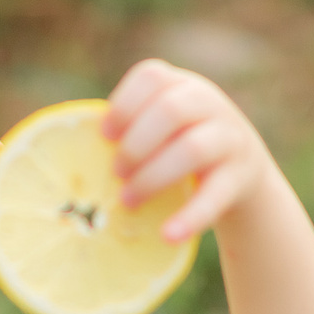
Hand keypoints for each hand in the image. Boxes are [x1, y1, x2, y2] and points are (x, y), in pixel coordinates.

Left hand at [101, 60, 274, 243]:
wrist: (242, 168)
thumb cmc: (180, 146)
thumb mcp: (163, 128)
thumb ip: (131, 131)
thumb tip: (71, 160)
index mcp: (181, 85)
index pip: (152, 77)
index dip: (124, 105)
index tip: (104, 136)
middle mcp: (208, 103)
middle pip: (171, 110)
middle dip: (136, 144)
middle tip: (115, 173)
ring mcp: (229, 138)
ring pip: (192, 149)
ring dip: (153, 178)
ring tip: (128, 201)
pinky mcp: (240, 176)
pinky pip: (215, 196)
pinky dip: (190, 217)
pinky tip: (168, 235)